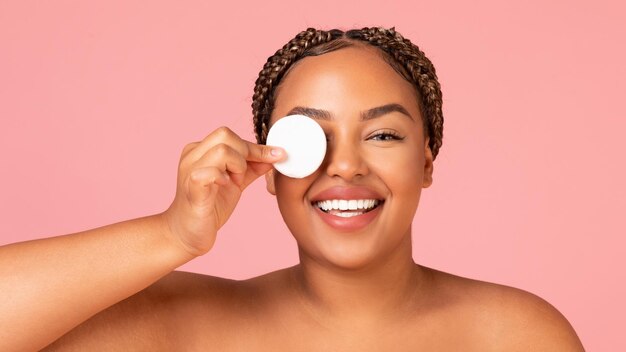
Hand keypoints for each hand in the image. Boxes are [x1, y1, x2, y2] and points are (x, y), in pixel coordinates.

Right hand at [161, 127, 283, 256]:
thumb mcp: (235, 184)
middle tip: (241, 177)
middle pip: (225, 134)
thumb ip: (251, 168)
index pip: (230, 136)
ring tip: (233, 183)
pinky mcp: (191, 188)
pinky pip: (209, 172)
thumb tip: (274, 155)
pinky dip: (222, 177)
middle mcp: (192, 156)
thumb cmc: (209, 207)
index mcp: (200, 151)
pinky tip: (225, 187)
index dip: (255, 146)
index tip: (277, 155)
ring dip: (237, 167)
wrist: (186, 235)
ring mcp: (190, 170)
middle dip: (245, 154)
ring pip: (221, 151)